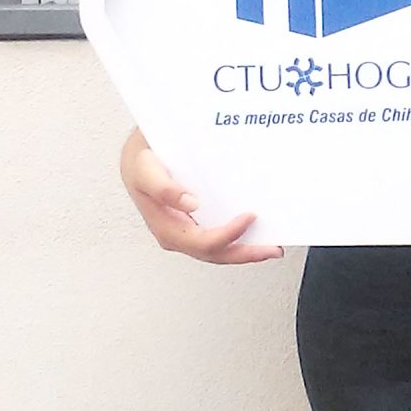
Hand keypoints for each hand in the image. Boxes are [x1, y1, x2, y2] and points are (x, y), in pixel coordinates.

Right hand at [118, 127, 282, 263]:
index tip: (250, 217)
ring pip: (219, 251)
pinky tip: (255, 234)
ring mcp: (186, 232)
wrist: (137, 156)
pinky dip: (238, 240)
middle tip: (273, 249)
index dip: (228, 235)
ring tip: (271, 246)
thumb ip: (164, 188)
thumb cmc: (141, 163)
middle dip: (245, 253)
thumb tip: (191, 204)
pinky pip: (218, 238)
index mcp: (166, 226)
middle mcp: (177, 234)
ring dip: (245, 250)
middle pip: (215, 254)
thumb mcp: (146, 169)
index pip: (202, 243)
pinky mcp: (194, 225)